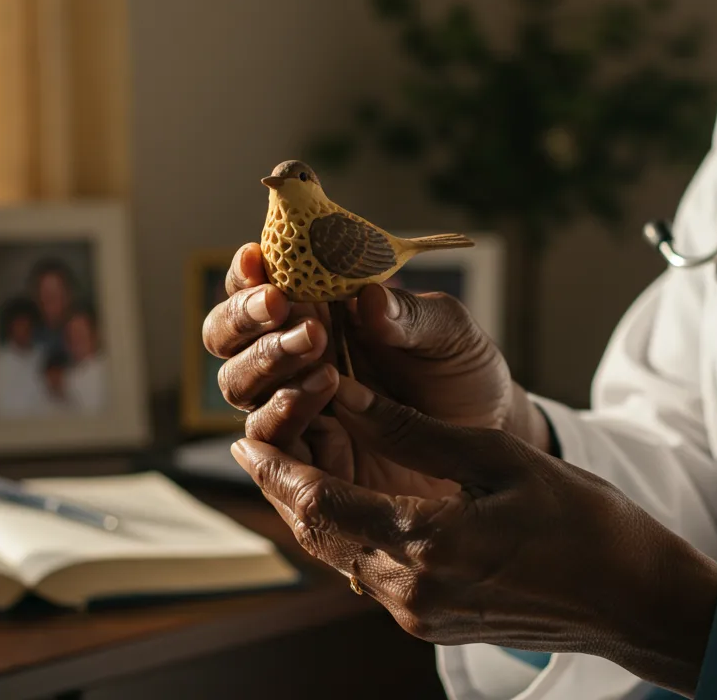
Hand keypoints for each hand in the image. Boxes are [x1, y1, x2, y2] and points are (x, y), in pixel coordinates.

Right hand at [202, 244, 550, 497]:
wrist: (491, 440)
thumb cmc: (461, 373)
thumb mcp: (450, 333)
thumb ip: (410, 315)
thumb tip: (368, 298)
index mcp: (316, 312)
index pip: (258, 287)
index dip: (247, 274)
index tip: (256, 258)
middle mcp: (293, 358)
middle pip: (225, 338)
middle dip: (244, 319)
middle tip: (283, 306)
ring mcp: (295, 408)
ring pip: (238, 386)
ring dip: (268, 363)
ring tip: (320, 354)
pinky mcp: (308, 458)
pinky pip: (270, 439)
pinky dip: (285, 412)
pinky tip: (325, 392)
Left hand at [230, 378, 716, 696]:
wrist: (634, 600)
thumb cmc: (583, 521)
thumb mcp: (497, 457)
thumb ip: (412, 429)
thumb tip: (345, 392)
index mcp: (422, 544)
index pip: (316, 503)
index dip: (273, 468)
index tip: (240, 437)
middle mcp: (407, 592)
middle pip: (316, 535)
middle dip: (282, 488)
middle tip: (257, 442)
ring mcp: (418, 615)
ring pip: (339, 556)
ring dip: (315, 510)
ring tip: (298, 460)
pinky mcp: (432, 623)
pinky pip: (370, 573)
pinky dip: (351, 531)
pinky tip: (353, 498)